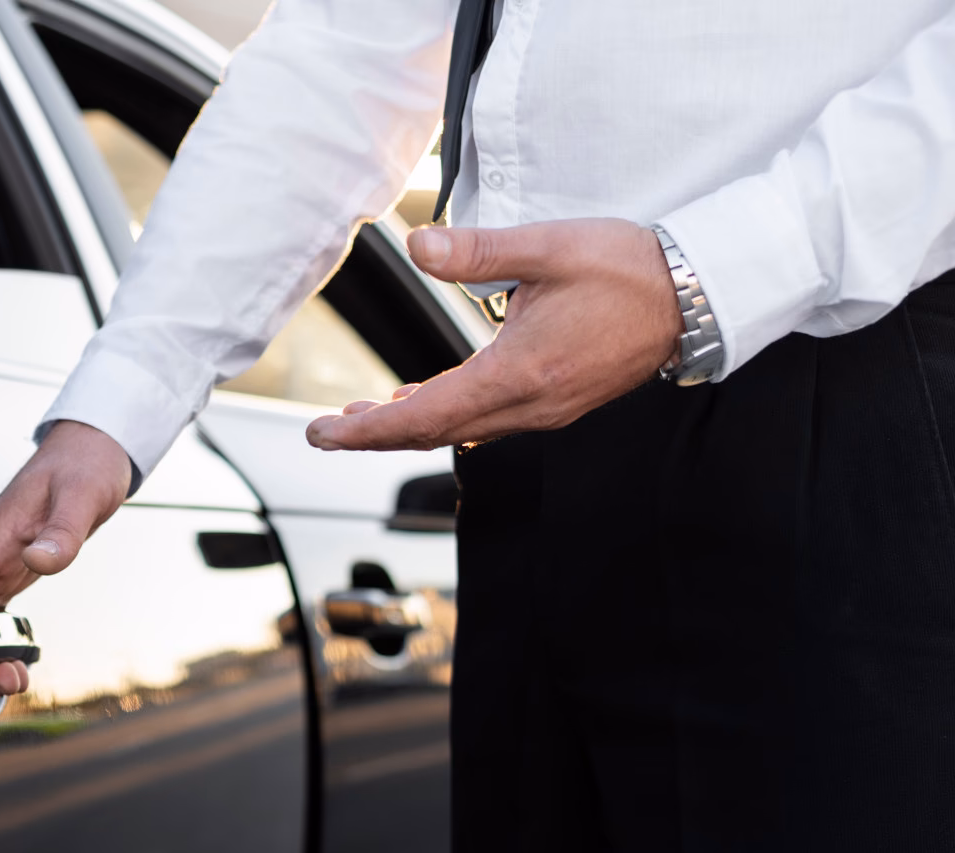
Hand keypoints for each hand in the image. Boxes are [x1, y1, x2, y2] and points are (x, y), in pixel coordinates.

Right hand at [0, 421, 132, 689]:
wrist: (95, 446)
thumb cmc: (84, 461)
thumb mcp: (81, 496)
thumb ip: (61, 533)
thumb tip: (42, 560)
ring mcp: (6, 556)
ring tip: (8, 680)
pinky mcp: (21, 562)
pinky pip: (0, 602)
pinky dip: (1, 632)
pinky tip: (10, 652)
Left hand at [305, 219, 681, 450]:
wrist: (701, 295)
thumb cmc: (630, 269)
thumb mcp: (548, 248)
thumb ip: (478, 252)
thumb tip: (418, 246)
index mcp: (519, 373)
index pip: (423, 417)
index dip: (366, 431)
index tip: (323, 433)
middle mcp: (529, 405)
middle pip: (434, 433)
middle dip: (374, 435)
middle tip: (328, 430)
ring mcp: (545, 409)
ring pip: (460, 429)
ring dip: (410, 426)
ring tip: (365, 415)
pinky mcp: (557, 401)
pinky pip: (488, 419)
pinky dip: (448, 414)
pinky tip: (427, 399)